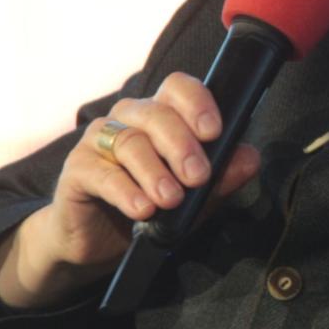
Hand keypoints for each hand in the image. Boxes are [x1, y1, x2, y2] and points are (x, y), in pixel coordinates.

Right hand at [0, 72, 260, 309]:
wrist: (103, 241)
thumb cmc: (157, 207)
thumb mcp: (199, 196)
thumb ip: (224, 176)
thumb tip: (250, 158)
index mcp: (162, 114)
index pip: (178, 87)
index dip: (197, 103)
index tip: (215, 132)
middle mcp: (129, 119)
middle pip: (156, 114)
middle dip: (182, 145)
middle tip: (198, 176)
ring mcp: (100, 140)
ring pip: (130, 142)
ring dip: (155, 172)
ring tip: (171, 200)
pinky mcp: (77, 168)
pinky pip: (102, 173)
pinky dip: (126, 191)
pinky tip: (142, 209)